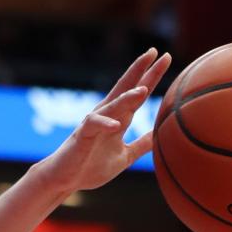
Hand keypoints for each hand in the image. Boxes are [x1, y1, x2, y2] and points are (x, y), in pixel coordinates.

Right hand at [41, 48, 171, 193]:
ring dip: (127, 98)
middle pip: (125, 88)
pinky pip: (93, 126)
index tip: (165, 57)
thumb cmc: (92, 166)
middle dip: (140, 71)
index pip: (137, 93)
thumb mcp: (125, 155)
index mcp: (118, 118)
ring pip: (112, 106)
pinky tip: (116, 125)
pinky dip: (105, 124)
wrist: (65, 180)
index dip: (151, 75)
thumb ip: (142, 144)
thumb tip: (161, 136)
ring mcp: (94, 124)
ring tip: (144, 89)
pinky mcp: (82, 136)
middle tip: (155, 52)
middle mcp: (106, 115)